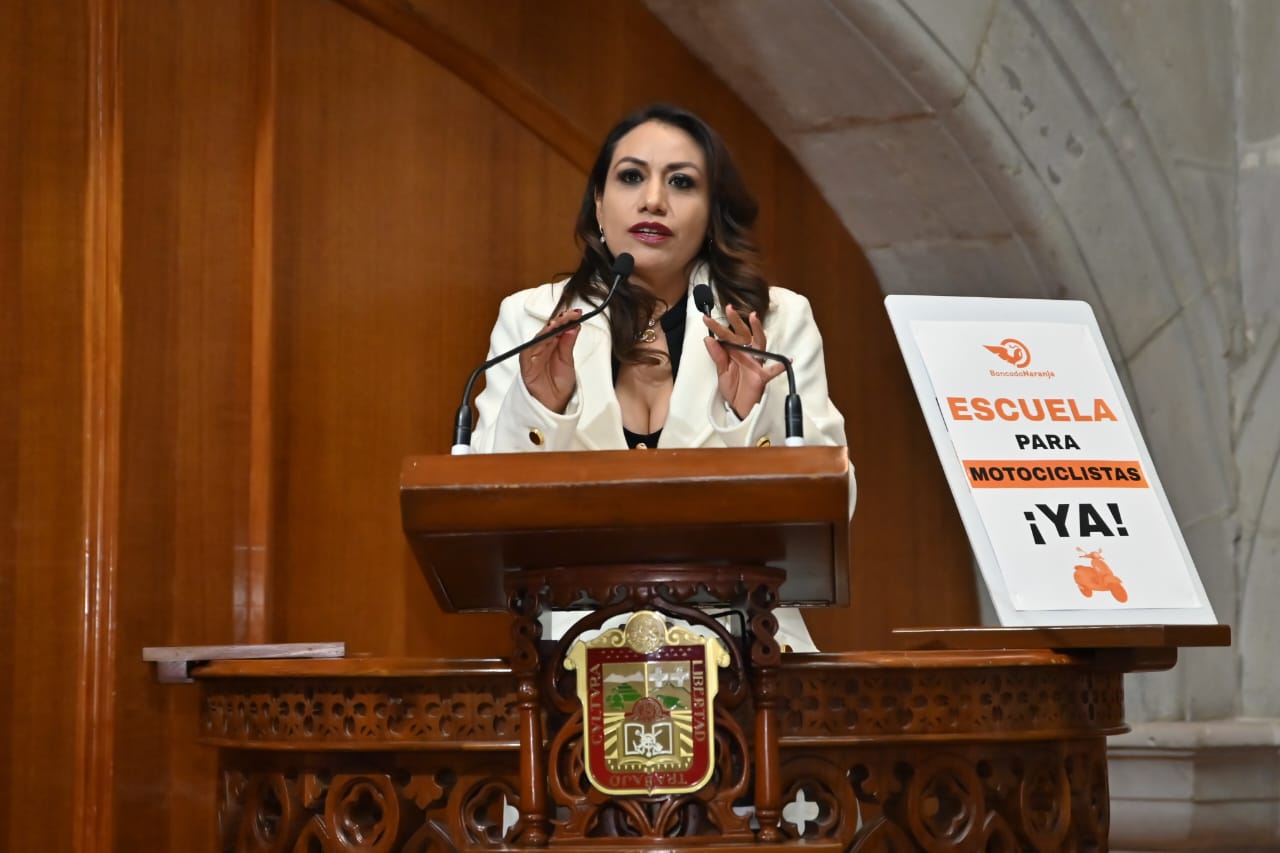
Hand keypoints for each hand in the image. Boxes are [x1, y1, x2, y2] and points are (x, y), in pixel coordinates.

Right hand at [519, 308, 580, 413]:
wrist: (553, 405)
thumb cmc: (560, 386)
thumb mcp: (568, 362)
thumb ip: (568, 344)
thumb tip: (574, 326)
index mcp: (553, 346)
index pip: (559, 329)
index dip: (567, 320)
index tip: (577, 314)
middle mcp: (542, 348)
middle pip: (549, 330)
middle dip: (560, 321)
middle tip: (570, 315)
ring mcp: (533, 355)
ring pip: (539, 337)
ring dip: (549, 328)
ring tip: (560, 321)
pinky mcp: (526, 364)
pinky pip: (529, 350)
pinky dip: (537, 341)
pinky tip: (547, 334)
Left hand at [703, 304, 785, 418]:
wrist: (739, 407)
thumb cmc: (732, 388)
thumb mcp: (721, 372)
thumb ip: (717, 356)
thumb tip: (708, 338)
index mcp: (735, 351)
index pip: (726, 335)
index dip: (717, 326)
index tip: (706, 318)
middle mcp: (746, 352)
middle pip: (743, 333)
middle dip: (736, 320)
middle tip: (729, 308)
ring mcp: (756, 362)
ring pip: (759, 342)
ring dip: (757, 330)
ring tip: (754, 319)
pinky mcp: (762, 375)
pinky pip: (772, 370)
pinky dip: (779, 366)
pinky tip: (786, 360)